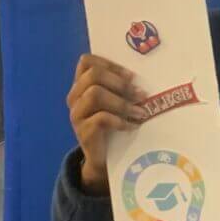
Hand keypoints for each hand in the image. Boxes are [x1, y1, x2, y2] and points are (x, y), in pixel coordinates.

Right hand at [66, 54, 146, 194]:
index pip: (87, 62)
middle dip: (120, 82)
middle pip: (93, 75)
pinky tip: (132, 126)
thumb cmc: (114, 125)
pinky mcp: (82, 131)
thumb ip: (122, 89)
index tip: (131, 76)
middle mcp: (75, 97)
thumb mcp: (116, 103)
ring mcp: (76, 114)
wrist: (103, 158)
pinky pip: (100, 118)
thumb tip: (144, 81)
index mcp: (82, 85)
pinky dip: (120, 121)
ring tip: (140, 112)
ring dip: (122, 102)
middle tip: (141, 95)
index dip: (109, 64)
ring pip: (95, 94)